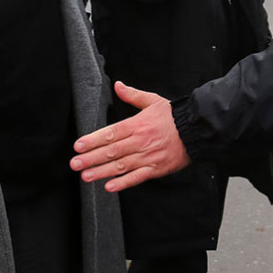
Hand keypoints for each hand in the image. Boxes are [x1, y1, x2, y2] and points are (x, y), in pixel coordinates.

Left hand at [70, 82, 190, 191]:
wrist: (197, 130)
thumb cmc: (174, 116)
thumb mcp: (153, 101)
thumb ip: (133, 95)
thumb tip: (118, 85)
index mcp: (137, 124)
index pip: (110, 133)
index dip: (93, 140)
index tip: (79, 146)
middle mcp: (140, 141)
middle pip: (111, 151)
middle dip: (91, 158)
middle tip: (75, 164)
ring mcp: (147, 156)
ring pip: (120, 165)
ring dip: (101, 171)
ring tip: (86, 176)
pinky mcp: (156, 169)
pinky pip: (137, 177)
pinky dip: (123, 183)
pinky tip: (110, 186)